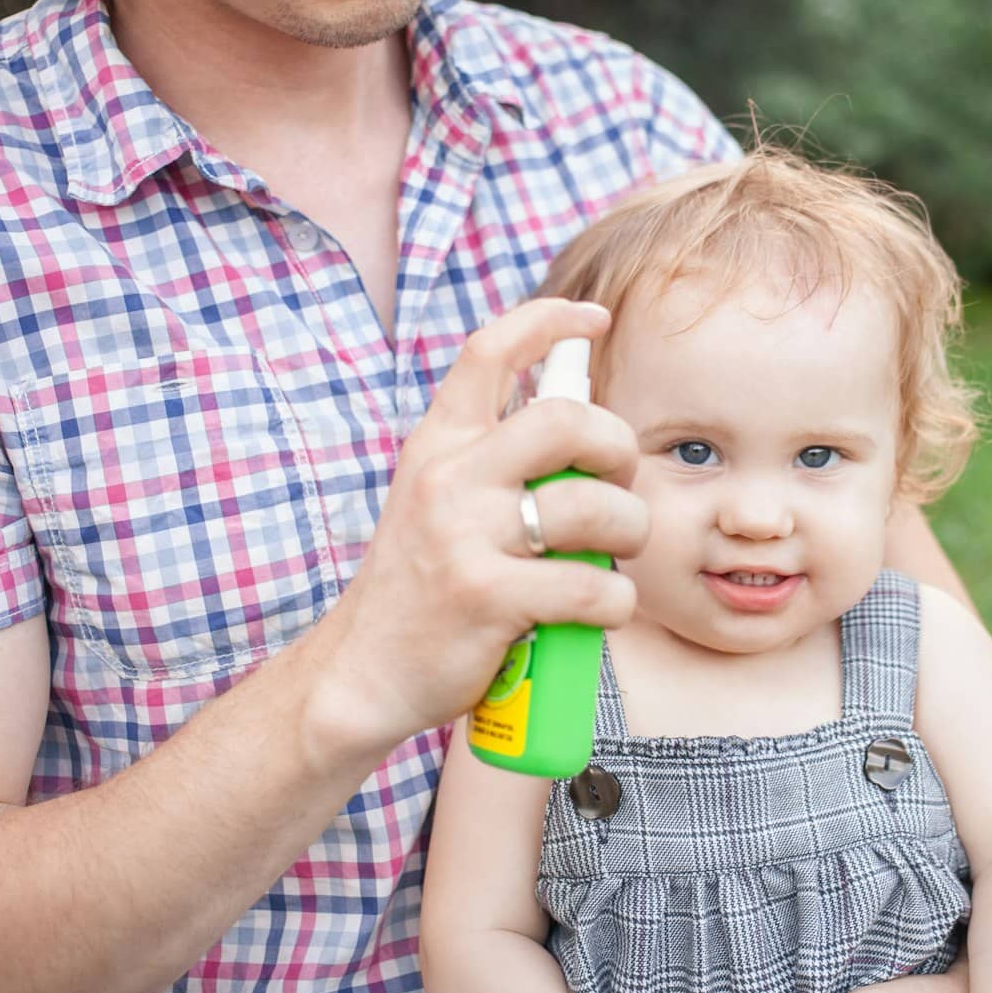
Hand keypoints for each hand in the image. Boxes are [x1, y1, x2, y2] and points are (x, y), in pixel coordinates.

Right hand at [303, 298, 649, 756]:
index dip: (549, 319)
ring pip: (595, 508)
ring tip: (615, 560)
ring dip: (629, 535)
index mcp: (439, 444)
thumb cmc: (424, 586)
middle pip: (567, 420)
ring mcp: (466, 536)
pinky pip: (594, 586)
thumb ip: (494, 459)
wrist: (361, 675)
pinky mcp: (488, 598)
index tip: (594, 317)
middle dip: (618, 449)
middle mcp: (449, 477)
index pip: (489, 350)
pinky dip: (617, 602)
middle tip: (618, 487)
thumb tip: (583, 422)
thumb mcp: (439, 500)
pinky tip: (601, 611)